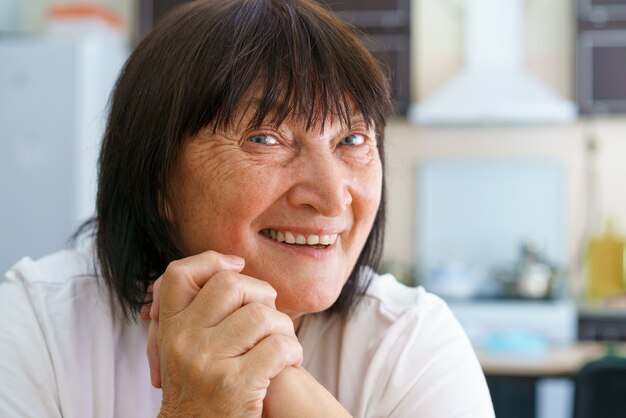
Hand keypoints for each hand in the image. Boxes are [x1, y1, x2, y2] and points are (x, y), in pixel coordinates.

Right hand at [144, 251, 302, 417]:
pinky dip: (293, 351)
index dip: (211, 260)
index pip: (178, 274)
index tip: (237, 266)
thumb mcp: (180, 348)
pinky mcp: (236, 384)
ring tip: (282, 341)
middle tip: (268, 311)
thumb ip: (196, 311)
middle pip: (230, 284)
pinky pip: (278, 346)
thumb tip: (229, 265)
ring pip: (261, 314)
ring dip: (282, 326)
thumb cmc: (199, 388)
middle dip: (260, 292)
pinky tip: (289, 361)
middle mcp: (183, 341)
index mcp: (169, 329)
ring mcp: (208, 361)